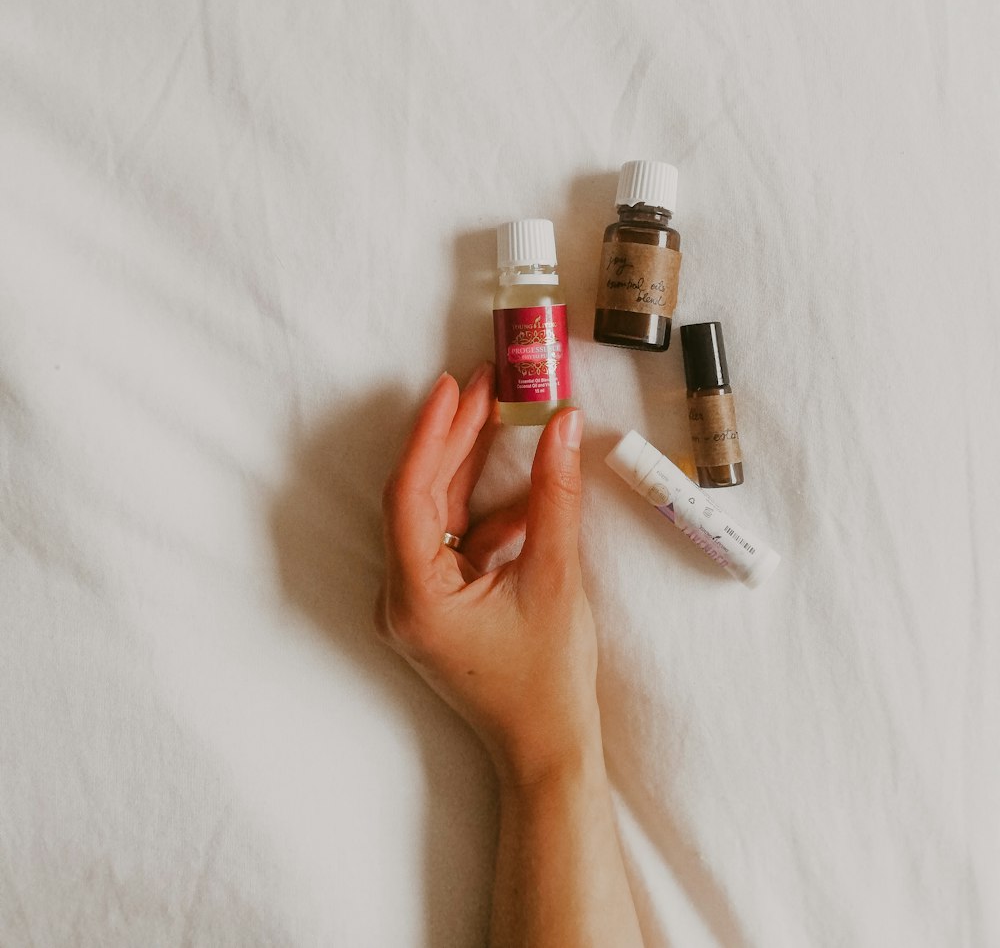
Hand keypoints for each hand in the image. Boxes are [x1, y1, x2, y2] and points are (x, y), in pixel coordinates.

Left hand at [376, 365, 598, 786]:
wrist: (548, 750)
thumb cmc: (548, 681)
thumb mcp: (557, 577)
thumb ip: (555, 496)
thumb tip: (561, 425)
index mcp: (415, 598)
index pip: (409, 495)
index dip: (431, 434)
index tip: (453, 386)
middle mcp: (402, 597)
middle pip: (420, 497)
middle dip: (453, 437)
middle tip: (485, 383)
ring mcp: (416, 602)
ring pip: (437, 514)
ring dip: (470, 468)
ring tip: (504, 415)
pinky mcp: (438, 604)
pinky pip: (454, 541)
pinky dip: (487, 513)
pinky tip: (525, 495)